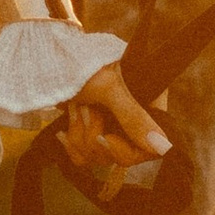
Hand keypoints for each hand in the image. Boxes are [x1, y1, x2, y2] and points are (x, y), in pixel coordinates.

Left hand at [56, 59, 171, 201]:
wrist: (52, 57)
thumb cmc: (84, 63)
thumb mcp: (109, 88)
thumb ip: (134, 117)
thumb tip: (163, 147)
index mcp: (149, 104)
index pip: (150, 147)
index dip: (128, 150)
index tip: (106, 137)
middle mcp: (134, 120)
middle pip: (122, 156)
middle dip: (95, 136)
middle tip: (83, 108)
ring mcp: (112, 128)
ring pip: (100, 157)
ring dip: (80, 135)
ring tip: (75, 106)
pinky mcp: (92, 133)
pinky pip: (85, 157)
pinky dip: (72, 145)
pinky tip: (63, 131)